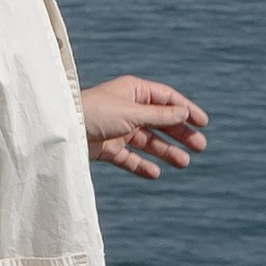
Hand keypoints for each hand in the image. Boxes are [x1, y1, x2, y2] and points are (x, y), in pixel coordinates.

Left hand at [82, 73, 207, 178]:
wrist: (62, 130)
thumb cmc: (95, 113)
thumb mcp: (132, 113)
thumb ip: (159, 115)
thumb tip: (184, 112)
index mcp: (133, 91)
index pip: (166, 98)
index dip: (186, 109)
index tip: (203, 123)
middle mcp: (127, 109)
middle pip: (160, 121)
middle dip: (180, 133)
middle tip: (200, 146)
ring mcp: (118, 129)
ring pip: (148, 141)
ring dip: (166, 151)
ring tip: (184, 163)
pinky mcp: (107, 147)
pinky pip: (130, 157)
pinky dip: (142, 165)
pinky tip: (155, 173)